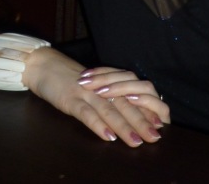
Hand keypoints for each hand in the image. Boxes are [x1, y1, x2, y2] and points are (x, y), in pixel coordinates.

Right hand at [24, 48, 169, 147]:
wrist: (46, 66)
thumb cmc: (72, 82)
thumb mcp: (95, 89)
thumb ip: (112, 100)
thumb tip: (135, 118)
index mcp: (110, 84)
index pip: (134, 96)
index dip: (148, 110)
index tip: (161, 126)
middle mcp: (102, 87)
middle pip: (126, 104)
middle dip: (142, 121)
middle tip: (155, 137)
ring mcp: (87, 92)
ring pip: (109, 109)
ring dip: (124, 126)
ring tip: (136, 141)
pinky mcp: (71, 99)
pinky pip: (86, 112)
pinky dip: (98, 124)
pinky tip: (107, 136)